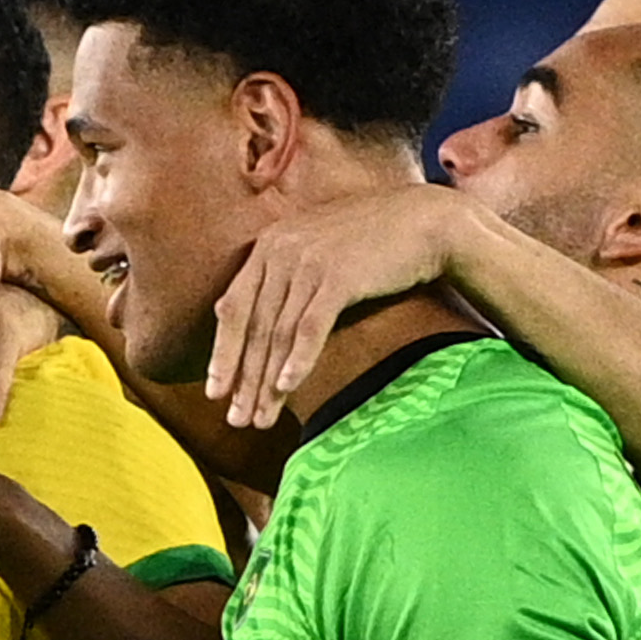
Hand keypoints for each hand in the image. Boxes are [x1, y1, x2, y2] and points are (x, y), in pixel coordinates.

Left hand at [202, 179, 482, 428]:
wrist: (425, 220)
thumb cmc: (370, 242)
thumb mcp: (312, 251)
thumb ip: (274, 278)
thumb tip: (229, 313)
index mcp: (269, 245)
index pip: (233, 308)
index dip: (221, 354)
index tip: (214, 393)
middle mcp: (281, 249)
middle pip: (252, 326)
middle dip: (242, 378)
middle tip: (236, 419)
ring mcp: (308, 260)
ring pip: (277, 332)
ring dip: (267, 381)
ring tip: (261, 418)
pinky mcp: (338, 275)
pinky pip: (309, 327)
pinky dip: (297, 359)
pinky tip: (288, 388)